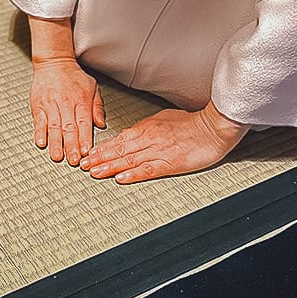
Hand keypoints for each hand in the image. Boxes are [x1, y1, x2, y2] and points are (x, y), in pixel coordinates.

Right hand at [30, 58, 105, 166]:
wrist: (54, 62)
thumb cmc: (74, 76)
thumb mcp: (92, 87)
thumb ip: (98, 107)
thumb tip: (101, 124)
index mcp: (81, 100)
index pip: (84, 123)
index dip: (85, 138)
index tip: (86, 151)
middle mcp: (66, 103)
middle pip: (69, 128)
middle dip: (71, 146)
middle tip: (73, 160)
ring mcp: (51, 105)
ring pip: (54, 127)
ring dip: (56, 143)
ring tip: (57, 156)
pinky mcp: (38, 105)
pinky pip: (39, 120)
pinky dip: (40, 132)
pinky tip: (41, 142)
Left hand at [80, 103, 248, 183]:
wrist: (212, 126)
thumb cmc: (191, 122)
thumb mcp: (164, 119)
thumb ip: (148, 127)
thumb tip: (135, 132)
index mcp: (146, 127)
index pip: (119, 139)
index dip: (102, 148)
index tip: (89, 154)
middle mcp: (148, 139)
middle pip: (119, 150)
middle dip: (100, 158)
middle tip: (83, 166)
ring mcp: (158, 151)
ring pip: (129, 160)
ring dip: (110, 167)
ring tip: (95, 173)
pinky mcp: (170, 162)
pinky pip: (148, 169)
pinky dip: (133, 174)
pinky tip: (122, 178)